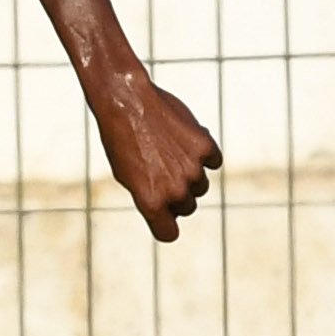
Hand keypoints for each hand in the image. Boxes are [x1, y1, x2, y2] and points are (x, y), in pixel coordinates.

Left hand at [90, 71, 220, 241]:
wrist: (126, 102)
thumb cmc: (120, 140)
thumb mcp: (127, 175)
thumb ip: (151, 196)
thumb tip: (174, 206)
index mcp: (150, 203)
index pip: (168, 233)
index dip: (165, 223)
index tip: (162, 214)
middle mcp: (174, 192)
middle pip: (186, 207)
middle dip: (177, 194)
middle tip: (159, 170)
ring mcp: (192, 170)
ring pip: (201, 185)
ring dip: (190, 173)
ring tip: (167, 151)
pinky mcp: (206, 148)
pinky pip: (214, 161)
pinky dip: (203, 152)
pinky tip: (183, 138)